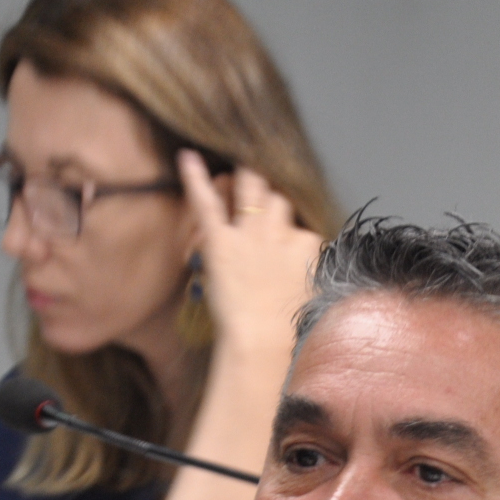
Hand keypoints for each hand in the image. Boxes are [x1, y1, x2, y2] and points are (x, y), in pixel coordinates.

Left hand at [180, 149, 321, 357]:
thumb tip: (306, 274)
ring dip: (246, 174)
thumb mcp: (313, 298)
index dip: (290, 233)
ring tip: (239, 158)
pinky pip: (206, 203)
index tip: (283, 244)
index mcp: (307, 246)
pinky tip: (186, 157)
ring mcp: (249, 233)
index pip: (301, 226)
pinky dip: (195, 178)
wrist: (263, 342)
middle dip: (271, 194)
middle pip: (278, 199)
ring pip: (251, 189)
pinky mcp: (220, 241)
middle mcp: (280, 232)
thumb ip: (310, 276)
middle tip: (263, 188)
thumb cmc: (289, 332)